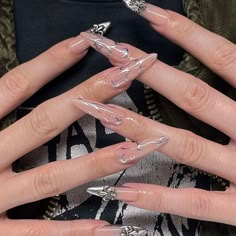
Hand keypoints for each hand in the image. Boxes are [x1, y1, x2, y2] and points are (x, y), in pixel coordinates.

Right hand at [0, 23, 154, 234]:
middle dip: (89, 96)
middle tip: (128, 75)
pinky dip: (72, 230)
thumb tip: (13, 82)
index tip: (85, 43)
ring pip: (52, 175)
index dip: (50, 63)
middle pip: (46, 121)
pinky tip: (107, 226)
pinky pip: (39, 234)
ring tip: (136, 148)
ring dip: (97, 161)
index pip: (16, 86)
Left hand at [74, 2, 235, 225]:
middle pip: (192, 95)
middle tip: (110, 54)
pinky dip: (160, 196)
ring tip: (103, 111)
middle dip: (149, 73)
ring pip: (185, 145)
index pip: (222, 57)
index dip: (186, 35)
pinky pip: (195, 201)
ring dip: (140, 127)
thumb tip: (226, 55)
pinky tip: (124, 187)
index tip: (149, 15)